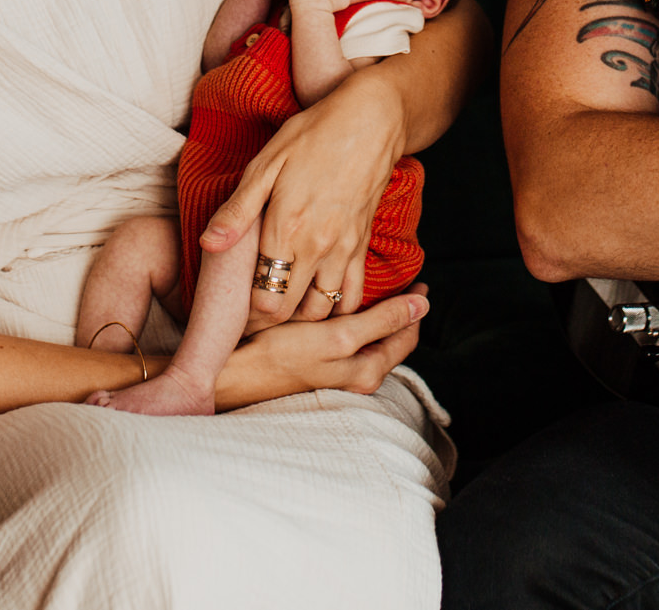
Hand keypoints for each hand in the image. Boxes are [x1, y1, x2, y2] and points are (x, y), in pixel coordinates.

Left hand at [201, 68, 403, 325]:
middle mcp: (318, 247)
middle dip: (266, 322)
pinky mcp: (363, 246)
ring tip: (280, 307)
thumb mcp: (266, 164)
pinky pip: (354, 296)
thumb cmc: (312, 136)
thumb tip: (208, 245)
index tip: (232, 312)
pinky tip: (318, 300)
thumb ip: (237, 210)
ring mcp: (344, 249)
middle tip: (249, 318)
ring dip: (300, 317)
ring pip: (322, 311)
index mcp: (286, 228)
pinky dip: (337, 309)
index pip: (262, 300)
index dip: (244, 314)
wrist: (370, 121)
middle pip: (289, 313)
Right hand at [214, 284, 427, 408]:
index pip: (405, 337)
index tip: (420, 283)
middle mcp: (356, 376)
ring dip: (376, 315)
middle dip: (399, 312)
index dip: (414, 308)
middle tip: (403, 282)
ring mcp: (336, 372)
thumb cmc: (283, 354)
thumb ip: (382, 320)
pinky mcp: (317, 364)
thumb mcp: (339, 336)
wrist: (235, 374)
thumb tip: (423, 306)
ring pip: (368, 339)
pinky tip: (343, 304)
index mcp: (367, 371)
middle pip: (389, 339)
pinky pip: (347, 340)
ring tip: (377, 289)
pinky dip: (354, 320)